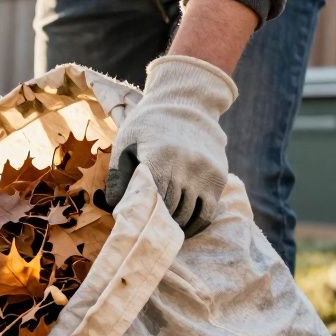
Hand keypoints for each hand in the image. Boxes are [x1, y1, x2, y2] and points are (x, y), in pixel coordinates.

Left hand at [105, 55, 237, 236]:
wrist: (187, 103)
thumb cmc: (148, 124)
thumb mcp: (126, 143)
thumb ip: (118, 176)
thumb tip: (116, 208)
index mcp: (160, 159)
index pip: (152, 203)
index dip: (143, 217)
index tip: (134, 224)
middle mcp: (187, 168)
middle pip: (170, 212)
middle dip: (158, 224)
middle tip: (146, 232)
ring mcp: (206, 174)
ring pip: (189, 216)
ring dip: (175, 227)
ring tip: (162, 230)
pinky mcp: (219, 178)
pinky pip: (208, 212)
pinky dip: (195, 225)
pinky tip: (182, 228)